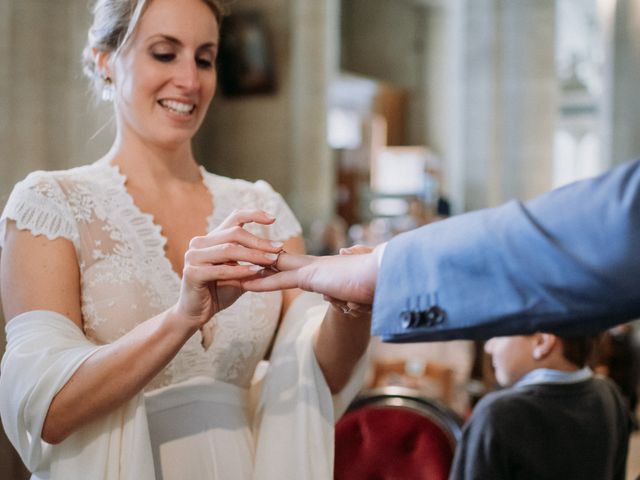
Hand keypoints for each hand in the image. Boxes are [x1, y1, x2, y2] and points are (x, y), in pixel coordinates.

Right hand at [175, 209, 282, 335]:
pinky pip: (221, 269)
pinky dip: (239, 271)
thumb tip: (279, 252)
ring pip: (228, 250)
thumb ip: (254, 262)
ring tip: (271, 261)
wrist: (196, 314)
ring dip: (253, 255)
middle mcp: (199, 243)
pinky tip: (255, 272)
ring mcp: (193, 256)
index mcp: (211, 239)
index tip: (273, 219)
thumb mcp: (240, 274)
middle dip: (259, 242)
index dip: (253, 214)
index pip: (233, 218)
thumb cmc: (219, 291)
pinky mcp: (191, 273)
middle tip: (278, 249)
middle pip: (234, 234)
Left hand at [242, 244, 380, 304]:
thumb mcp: (360, 292)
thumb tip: (343, 299)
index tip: (252, 265)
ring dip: (251, 270)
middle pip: (276, 263)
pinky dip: (261, 282)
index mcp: (323, 269)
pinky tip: (244, 284)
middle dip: (253, 263)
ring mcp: (313, 269)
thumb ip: (348, 295)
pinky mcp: (313, 276)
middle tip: (231, 260)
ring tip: (227, 270)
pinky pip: (281, 279)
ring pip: (273, 267)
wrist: (388, 275)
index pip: (290, 267)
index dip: (270, 266)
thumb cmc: (378, 284)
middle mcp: (314, 266)